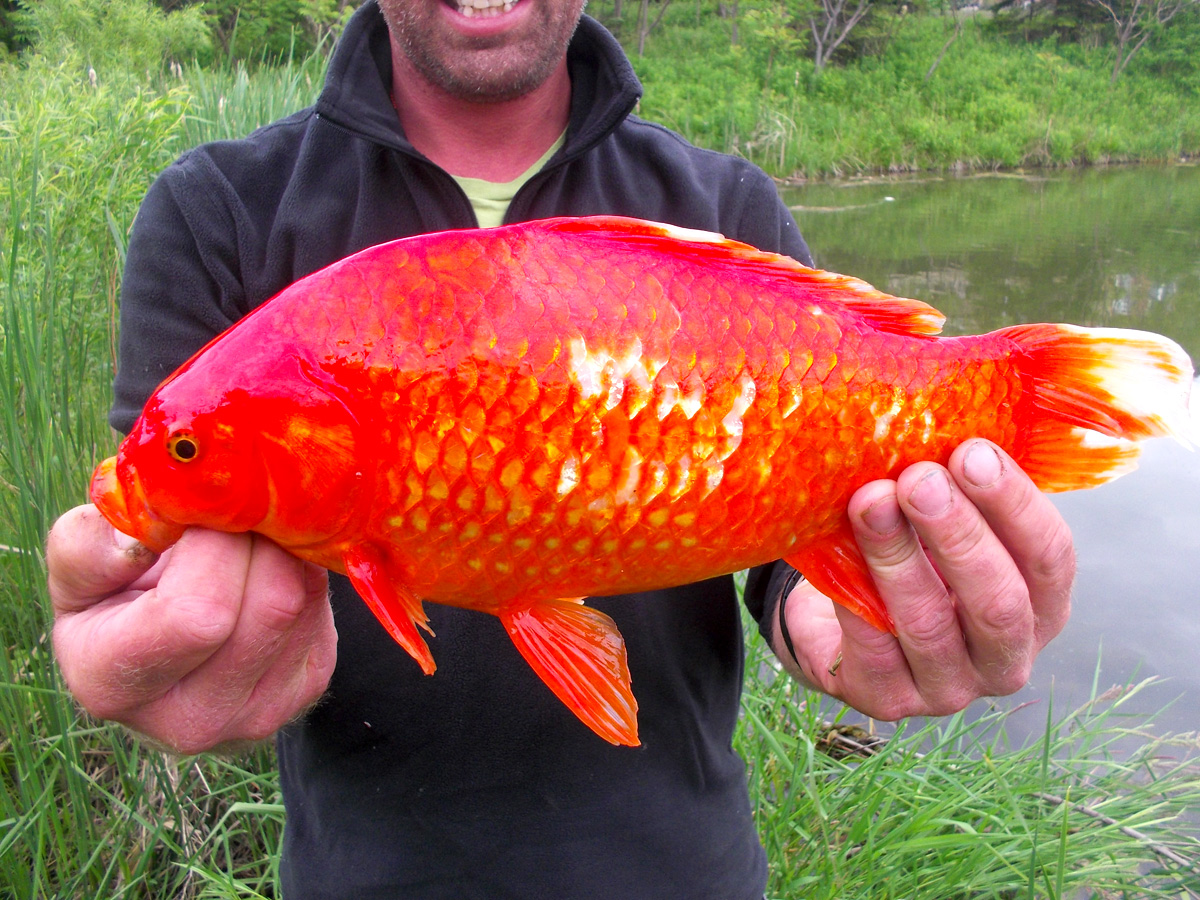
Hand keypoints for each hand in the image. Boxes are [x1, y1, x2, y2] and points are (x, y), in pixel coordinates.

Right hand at [47, 505, 336, 753]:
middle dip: (259, 539)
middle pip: (271, 604)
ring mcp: (257, 714)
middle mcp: (190, 719)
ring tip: (247, 536)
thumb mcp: (77, 569)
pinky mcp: (305, 692)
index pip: (197, 613)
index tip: (203, 511)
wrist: (163, 645)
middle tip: (236, 512)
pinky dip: (302, 573)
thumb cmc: (114, 598)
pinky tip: (266, 567)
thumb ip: (85, 547)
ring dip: (284, 550)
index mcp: (113, 684)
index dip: (215, 546)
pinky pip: (321, 611)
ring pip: (302, 602)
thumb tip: (135, 543)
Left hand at [777, 439, 1073, 718]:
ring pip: (927, 624)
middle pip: (997, 601)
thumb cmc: (912, 557)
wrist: (842, 627)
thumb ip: (959, 485)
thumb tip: (940, 414)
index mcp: (1041, 606)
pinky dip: (852, 595)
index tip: (970, 451)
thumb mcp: (948, 524)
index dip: (1013, 505)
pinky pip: (869, 646)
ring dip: (896, 557)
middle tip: (917, 478)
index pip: (1049, 558)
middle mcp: (1005, 656)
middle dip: (957, 533)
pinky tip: (836, 552)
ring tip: (868, 501)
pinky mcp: (888, 701)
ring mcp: (948, 688)